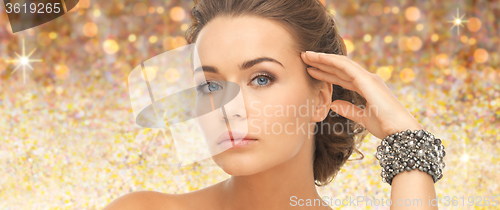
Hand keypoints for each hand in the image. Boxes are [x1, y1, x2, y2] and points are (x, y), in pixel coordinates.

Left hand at [301, 51, 422, 139]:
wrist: (400, 131)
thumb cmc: (386, 126)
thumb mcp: (362, 118)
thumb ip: (348, 110)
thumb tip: (333, 104)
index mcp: (367, 87)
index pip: (342, 77)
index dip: (326, 73)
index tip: (311, 70)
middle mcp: (367, 79)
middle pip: (339, 68)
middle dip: (321, 63)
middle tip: (304, 58)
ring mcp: (368, 78)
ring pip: (340, 63)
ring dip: (322, 59)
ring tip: (306, 55)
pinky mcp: (367, 80)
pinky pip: (345, 66)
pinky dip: (331, 61)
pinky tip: (318, 58)